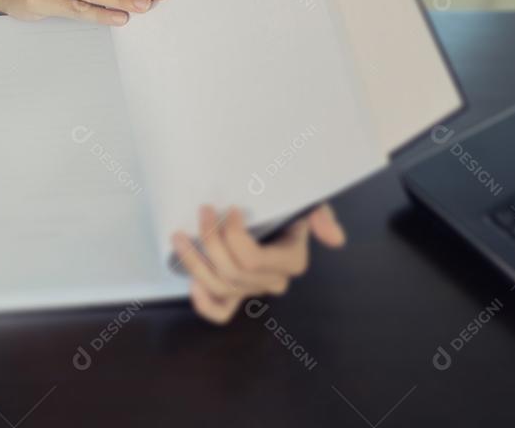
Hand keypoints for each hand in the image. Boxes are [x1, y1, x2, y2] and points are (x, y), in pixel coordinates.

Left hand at [171, 204, 345, 324]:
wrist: (271, 207)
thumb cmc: (288, 204)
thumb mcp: (308, 202)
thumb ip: (321, 215)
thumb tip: (336, 240)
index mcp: (291, 260)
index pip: (253, 259)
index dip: (233, 236)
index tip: (229, 209)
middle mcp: (273, 280)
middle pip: (232, 272)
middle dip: (210, 241)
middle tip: (202, 211)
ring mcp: (252, 290)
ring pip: (221, 287)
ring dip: (195, 263)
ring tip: (179, 236)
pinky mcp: (235, 294)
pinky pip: (221, 313)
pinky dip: (204, 304)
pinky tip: (192, 283)